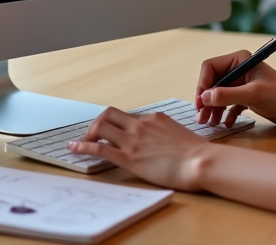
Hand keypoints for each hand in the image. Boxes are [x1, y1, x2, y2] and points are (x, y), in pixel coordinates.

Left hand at [67, 107, 213, 190]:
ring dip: (87, 134)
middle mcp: (140, 125)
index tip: (110, 132)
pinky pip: (99, 148)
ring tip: (82, 143)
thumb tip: (160, 141)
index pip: (128, 116)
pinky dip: (83, 147)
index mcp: (154, 118)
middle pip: (109, 114)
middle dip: (97, 123)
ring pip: (100, 127)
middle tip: (92, 135)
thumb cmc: (196, 153)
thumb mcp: (178, 134)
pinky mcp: (129, 158)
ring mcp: (133, 140)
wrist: (201, 161)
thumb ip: (164, 134)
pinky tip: (74, 149)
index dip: (116, 124)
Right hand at [195, 49, 275, 129]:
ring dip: (214, 109)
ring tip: (211, 123)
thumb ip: (226, 95)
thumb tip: (204, 97)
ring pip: (219, 95)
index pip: (210, 67)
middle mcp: (239, 70)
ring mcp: (243, 84)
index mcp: (240, 60)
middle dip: (206, 100)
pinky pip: (230, 104)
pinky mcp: (248, 97)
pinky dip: (226, 113)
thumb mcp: (253, 95)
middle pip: (213, 82)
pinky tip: (227, 124)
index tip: (200, 102)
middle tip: (202, 118)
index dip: (203, 84)